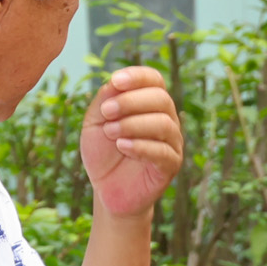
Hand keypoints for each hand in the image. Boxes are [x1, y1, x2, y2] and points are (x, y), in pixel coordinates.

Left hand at [77, 66, 181, 218]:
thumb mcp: (94, 124)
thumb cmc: (102, 152)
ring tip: (110, 132)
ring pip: (164, 123)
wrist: (106, 189)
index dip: (138, 77)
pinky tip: (122, 146)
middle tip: (106, 112)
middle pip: (161, 99)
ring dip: (133, 124)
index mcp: (148, 105)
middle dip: (130, 101)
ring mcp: (171, 142)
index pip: (154, 80)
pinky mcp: (170, 165)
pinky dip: (140, 146)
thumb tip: (114, 81)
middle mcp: (166, 119)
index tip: (116, 81)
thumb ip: (103, 102)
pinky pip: (163, 151)